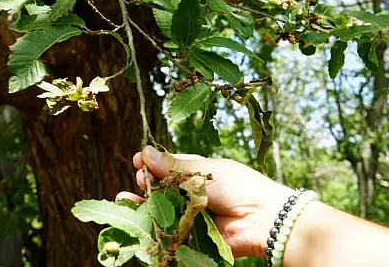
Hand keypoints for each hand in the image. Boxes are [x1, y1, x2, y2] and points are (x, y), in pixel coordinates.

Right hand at [117, 146, 293, 258]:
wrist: (261, 219)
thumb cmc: (239, 187)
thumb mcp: (204, 170)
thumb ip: (174, 166)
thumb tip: (145, 152)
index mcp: (198, 172)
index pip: (169, 166)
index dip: (152, 164)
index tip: (137, 161)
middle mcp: (192, 193)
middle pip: (162, 188)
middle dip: (146, 183)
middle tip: (139, 180)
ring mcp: (191, 215)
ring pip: (162, 209)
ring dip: (144, 204)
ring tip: (127, 199)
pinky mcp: (191, 235)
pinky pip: (169, 231)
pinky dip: (154, 226)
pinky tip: (139, 219)